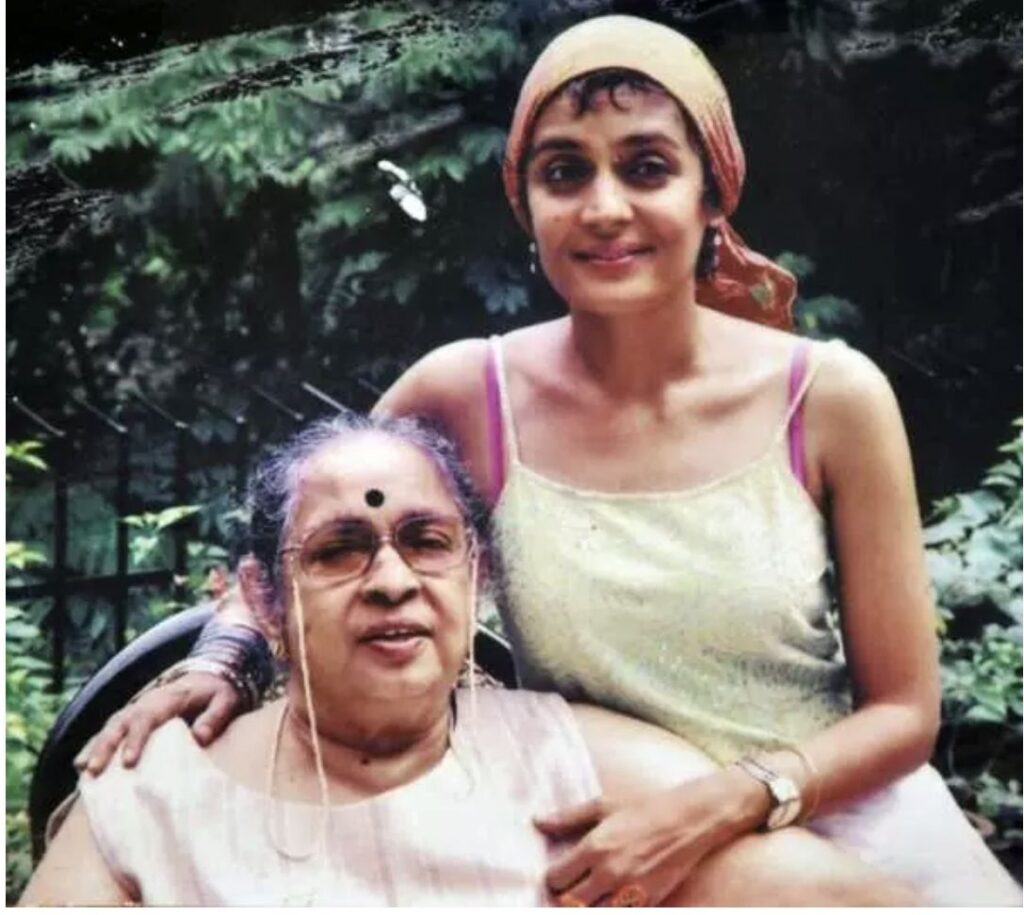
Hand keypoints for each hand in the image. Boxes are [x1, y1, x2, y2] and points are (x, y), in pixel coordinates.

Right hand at [74, 673, 242, 773]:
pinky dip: (96, 744)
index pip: (147, 718)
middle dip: (105, 746)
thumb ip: (215, 717)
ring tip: (83, 770)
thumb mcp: (226, 700)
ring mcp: (138, 708)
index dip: (136, 740)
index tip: (128, 763)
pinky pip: (111, 730)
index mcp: (168, 698)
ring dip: (96, 746)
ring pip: (111, 726)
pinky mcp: (134, 717)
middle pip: (120, 722)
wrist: (210, 675)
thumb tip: (200, 737)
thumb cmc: (218, 692)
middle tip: (93, 770)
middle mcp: (147, 702)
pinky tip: (83, 764)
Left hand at [536, 770, 766, 906]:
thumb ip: (568, 817)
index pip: (556, 879)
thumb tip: (537, 822)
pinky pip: (620, 914)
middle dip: (566, 896)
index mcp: (594, 848)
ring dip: (587, 906)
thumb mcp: (603, 805)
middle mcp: (609, 873)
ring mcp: (629, 891)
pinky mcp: (647, 902)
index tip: (560, 872)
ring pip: (593, 913)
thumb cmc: (643, 807)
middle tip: (572, 886)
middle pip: (569, 903)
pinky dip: (610, 908)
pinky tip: (610, 898)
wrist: (688, 820)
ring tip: (589, 894)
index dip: (554, 877)